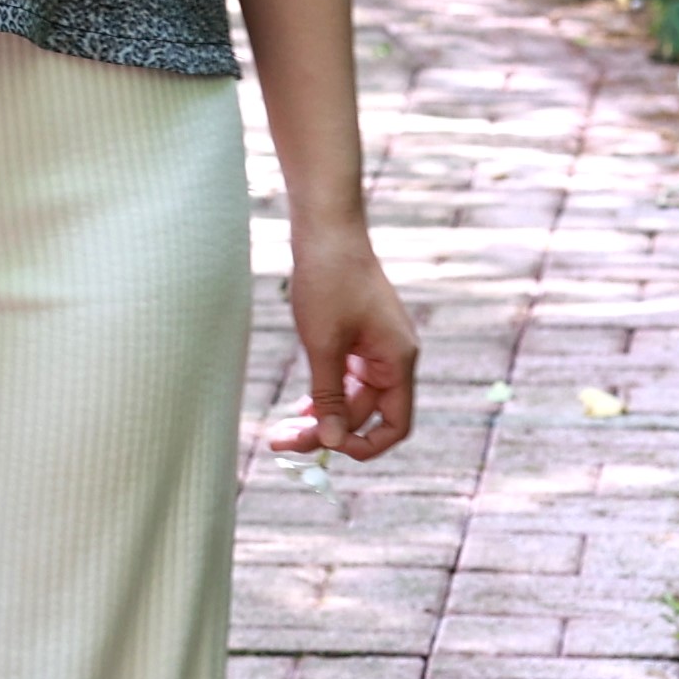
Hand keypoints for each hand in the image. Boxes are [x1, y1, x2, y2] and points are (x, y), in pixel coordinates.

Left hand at [264, 230, 416, 459]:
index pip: (395, 425)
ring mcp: (377, 348)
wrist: (326, 229)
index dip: (365, 445)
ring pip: (352, 399)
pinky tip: (298, 407)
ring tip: (280, 432)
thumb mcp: (324, 345)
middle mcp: (394, 358)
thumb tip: (330, 442)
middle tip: (281, 443)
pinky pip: (346, 379)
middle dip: (325, 431)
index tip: (326, 449)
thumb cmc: (329, 280)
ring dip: (320, 416)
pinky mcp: (359, 338)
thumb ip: (329, 396)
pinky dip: (323, 393)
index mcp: (398, 360)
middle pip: (365, 415)